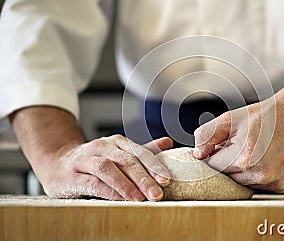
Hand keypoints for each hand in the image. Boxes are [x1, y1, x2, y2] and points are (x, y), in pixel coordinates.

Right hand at [43, 135, 172, 200]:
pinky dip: (107, 190)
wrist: (57, 162)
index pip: (139, 153)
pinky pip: (92, 182)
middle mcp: (102, 148)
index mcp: (117, 143)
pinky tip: (119, 199)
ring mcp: (86, 160)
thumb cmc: (93, 161)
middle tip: (157, 194)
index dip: (154, 166)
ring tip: (139, 198)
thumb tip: (168, 143)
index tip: (166, 180)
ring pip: (108, 169)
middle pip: (126, 161)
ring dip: (126, 184)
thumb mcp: (118, 153)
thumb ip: (142, 151)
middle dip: (144, 178)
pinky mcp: (72, 175)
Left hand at [193, 94, 283, 191]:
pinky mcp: (282, 186)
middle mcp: (260, 174)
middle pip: (227, 177)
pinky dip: (256, 174)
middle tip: (238, 144)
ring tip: (254, 149)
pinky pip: (259, 184)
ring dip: (241, 170)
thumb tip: (197, 154)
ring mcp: (273, 182)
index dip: (213, 155)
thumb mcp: (231, 118)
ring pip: (242, 182)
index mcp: (244, 158)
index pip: (213, 167)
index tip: (218, 146)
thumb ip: (207, 135)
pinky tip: (265, 157)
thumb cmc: (266, 115)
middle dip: (227, 162)